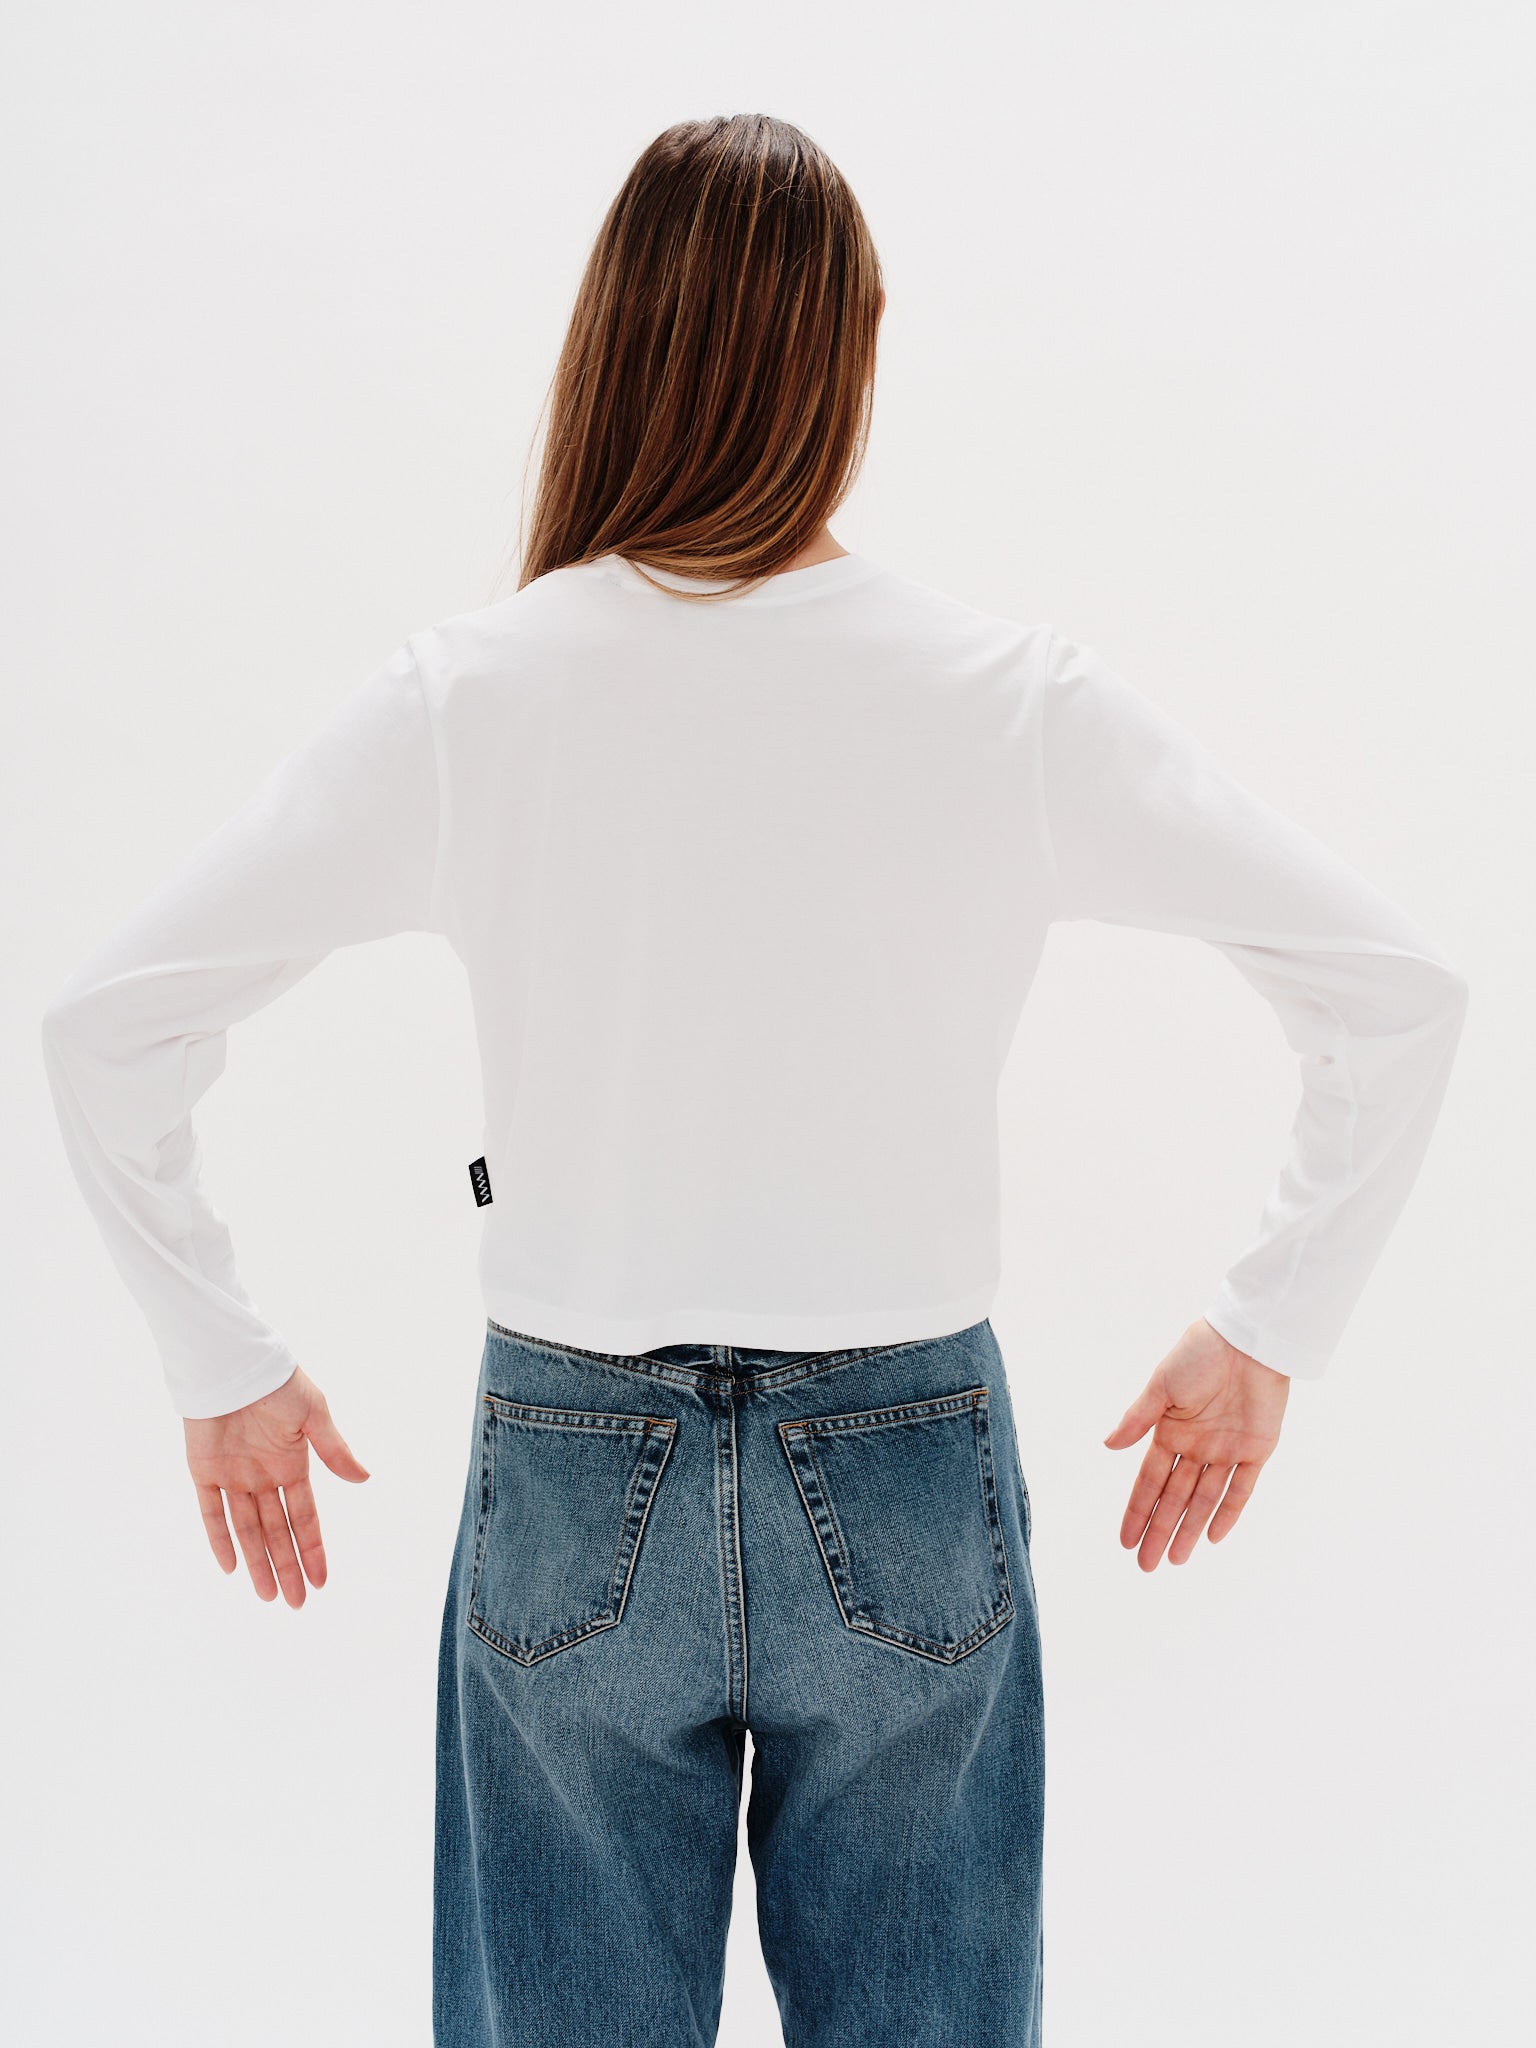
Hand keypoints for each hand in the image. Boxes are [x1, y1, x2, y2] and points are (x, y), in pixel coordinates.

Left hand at [183, 1366, 369, 1605]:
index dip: (313, 1549)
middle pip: (277, 1532)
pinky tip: (230, 1567)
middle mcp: (264, 1477)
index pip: (305, 1517)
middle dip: (288, 1567)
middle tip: (296, 1604)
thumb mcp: (314, 1415)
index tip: (321, 1581)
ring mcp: (234, 1477)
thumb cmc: (278, 1382)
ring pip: (247, 1530)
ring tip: (269, 1595)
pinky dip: (219, 1539)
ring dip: (257, 1562)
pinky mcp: (203, 1471)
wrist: (232, 1362)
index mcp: (293, 1464)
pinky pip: (210, 1513)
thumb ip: (334, 1450)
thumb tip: (365, 1479)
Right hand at [1102, 1319, 1288, 1568]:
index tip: (1125, 1539)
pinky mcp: (1258, 1450)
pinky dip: (1228, 1513)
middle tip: (1145, 1565)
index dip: (1137, 1510)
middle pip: (1174, 1498)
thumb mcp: (1162, 1386)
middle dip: (1159, 1530)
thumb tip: (1108, 1446)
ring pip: (1205, 1500)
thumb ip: (1138, 1419)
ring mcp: (1227, 1450)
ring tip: (1175, 1560)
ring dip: (1189, 1529)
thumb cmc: (1199, 1353)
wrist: (1248, 1339)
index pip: (1150, 1481)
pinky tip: (1214, 1538)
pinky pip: (1242, 1489)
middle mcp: (1197, 1446)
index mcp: (1170, 1430)